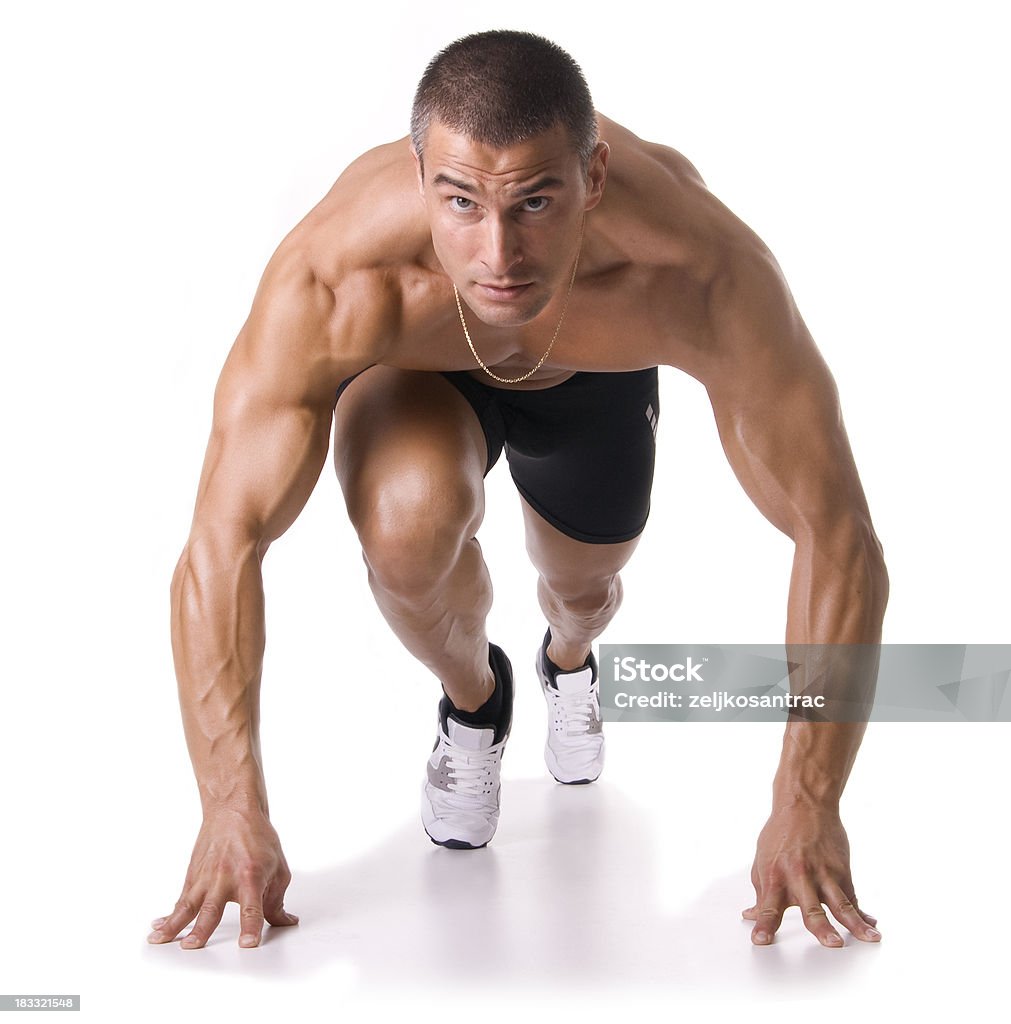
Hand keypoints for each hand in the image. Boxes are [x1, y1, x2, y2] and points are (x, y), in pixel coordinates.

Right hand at [147, 809, 297, 948]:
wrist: (234, 811)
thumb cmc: (258, 839)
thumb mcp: (278, 869)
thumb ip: (277, 902)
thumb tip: (284, 924)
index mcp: (251, 877)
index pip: (252, 908)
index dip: (251, 927)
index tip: (249, 944)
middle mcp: (225, 878)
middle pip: (212, 908)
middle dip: (202, 929)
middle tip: (192, 945)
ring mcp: (206, 877)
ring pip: (188, 905)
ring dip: (173, 924)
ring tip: (158, 939)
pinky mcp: (194, 876)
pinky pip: (180, 899)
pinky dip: (169, 914)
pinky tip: (157, 926)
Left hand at [742, 803, 879, 946]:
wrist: (805, 805)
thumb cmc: (780, 834)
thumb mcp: (762, 861)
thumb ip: (761, 892)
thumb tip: (752, 916)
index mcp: (775, 876)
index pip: (768, 906)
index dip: (764, 925)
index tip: (761, 941)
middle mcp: (799, 877)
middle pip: (811, 907)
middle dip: (821, 927)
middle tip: (832, 943)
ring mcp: (823, 874)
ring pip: (841, 903)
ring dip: (855, 923)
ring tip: (868, 937)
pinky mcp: (841, 871)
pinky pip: (852, 897)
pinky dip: (862, 913)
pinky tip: (871, 924)